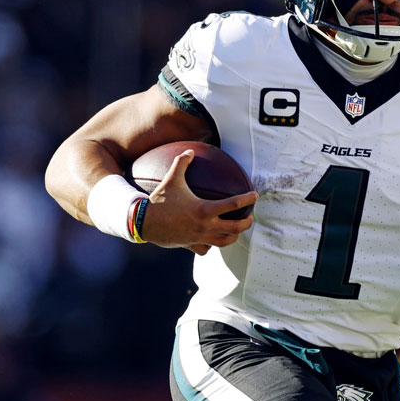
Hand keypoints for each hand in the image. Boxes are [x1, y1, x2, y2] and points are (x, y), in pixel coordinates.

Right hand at [141, 149, 256, 252]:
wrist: (143, 222)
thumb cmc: (159, 200)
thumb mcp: (171, 179)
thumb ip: (182, 163)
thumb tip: (190, 151)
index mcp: (205, 209)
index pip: (234, 204)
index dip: (248, 199)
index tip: (255, 196)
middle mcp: (205, 225)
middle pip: (236, 228)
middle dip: (247, 223)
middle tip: (250, 217)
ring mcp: (199, 237)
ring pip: (225, 242)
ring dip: (233, 236)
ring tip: (236, 230)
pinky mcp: (191, 245)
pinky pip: (206, 249)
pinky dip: (211, 245)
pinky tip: (212, 240)